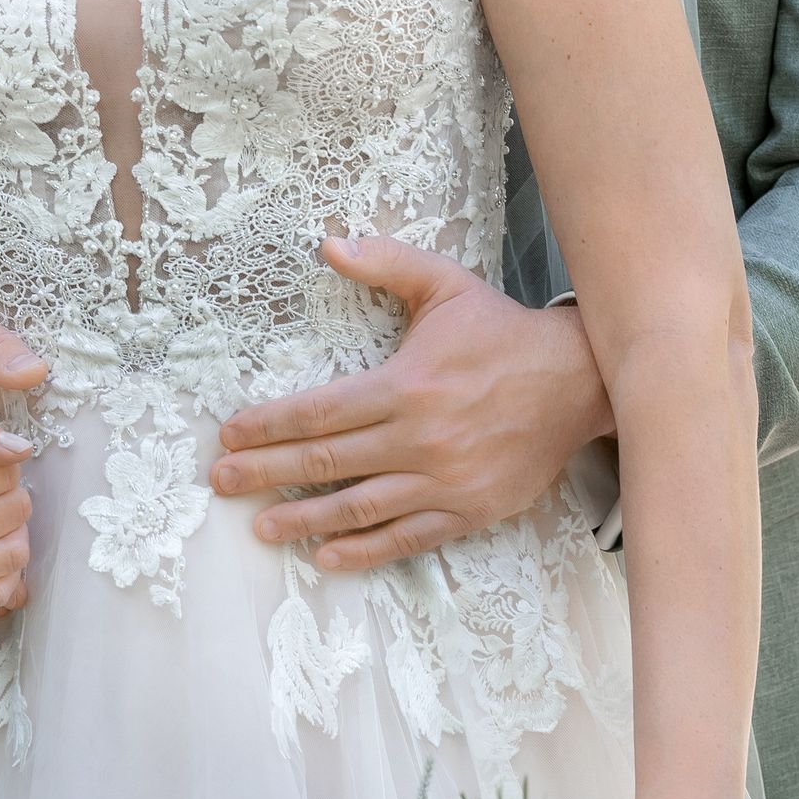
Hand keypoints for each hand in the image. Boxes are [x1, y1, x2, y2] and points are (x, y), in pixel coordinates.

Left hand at [209, 237, 611, 570]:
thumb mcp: (444, 284)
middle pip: (324, 461)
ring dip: (303, 519)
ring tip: (261, 527)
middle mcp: (418, 438)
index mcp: (405, 385)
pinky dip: (364, 549)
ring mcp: (443, 481)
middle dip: (265, 472)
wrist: (578, 381)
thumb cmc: (501, 331)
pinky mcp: (469, 510)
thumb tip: (327, 243)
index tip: (229, 436)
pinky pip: (406, 538)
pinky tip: (327, 555)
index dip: (267, 425)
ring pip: (358, 507)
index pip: (318, 412)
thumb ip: (385, 262)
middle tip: (221, 482)